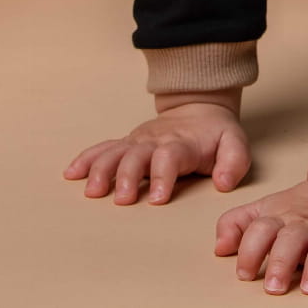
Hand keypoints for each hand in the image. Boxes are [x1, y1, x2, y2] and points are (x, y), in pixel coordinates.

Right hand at [63, 101, 250, 204]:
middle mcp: (155, 142)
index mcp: (182, 144)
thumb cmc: (215, 134)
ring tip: (92, 192)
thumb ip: (234, 162)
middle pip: (136, 156)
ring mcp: (138, 141)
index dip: (163, 176)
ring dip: (102, 170)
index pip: (170, 157)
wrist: (198, 107)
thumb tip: (222, 183)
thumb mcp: (236, 143)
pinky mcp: (127, 143)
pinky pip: (102, 149)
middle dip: (128, 177)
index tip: (159, 199)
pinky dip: (86, 159)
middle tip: (123, 200)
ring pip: (115, 153)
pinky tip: (71, 174)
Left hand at [217, 178, 307, 293]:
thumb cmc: (301, 208)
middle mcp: (306, 224)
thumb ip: (238, 224)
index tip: (243, 273)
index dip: (249, 250)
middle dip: (280, 262)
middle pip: (290, 240)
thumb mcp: (266, 209)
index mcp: (280, 217)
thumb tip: (219, 248)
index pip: (261, 229)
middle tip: (273, 287)